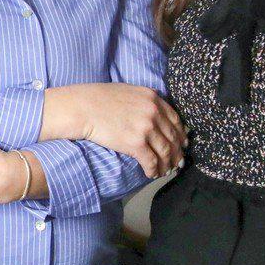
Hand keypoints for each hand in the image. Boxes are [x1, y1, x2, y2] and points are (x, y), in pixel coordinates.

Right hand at [48, 84, 185, 177]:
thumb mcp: (129, 91)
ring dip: (167, 163)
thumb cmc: (99, 98)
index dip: (180, 134)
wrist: (83, 107)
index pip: (175, 119)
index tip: (181, 143)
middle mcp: (153, 112)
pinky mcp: (136, 144)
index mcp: (153, 98)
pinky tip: (152, 173)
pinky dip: (154, 170)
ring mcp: (146, 128)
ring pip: (165, 151)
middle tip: (177, 161)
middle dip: (176, 152)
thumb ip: (145, 100)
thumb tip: (154, 112)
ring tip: (166, 170)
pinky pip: (151, 161)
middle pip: (173, 137)